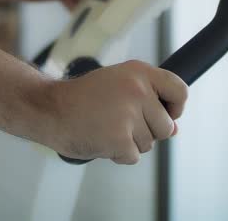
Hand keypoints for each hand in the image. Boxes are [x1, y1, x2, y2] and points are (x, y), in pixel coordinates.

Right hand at [42, 60, 187, 163]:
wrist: (48, 108)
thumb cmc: (80, 98)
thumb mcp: (116, 86)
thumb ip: (147, 102)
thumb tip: (175, 129)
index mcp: (139, 72)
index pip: (179, 90)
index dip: (176, 107)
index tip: (166, 113)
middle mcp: (138, 90)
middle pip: (166, 126)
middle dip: (146, 131)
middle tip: (117, 121)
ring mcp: (129, 115)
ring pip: (148, 143)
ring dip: (129, 142)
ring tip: (104, 127)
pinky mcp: (120, 138)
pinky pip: (133, 156)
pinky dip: (118, 154)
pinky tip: (100, 139)